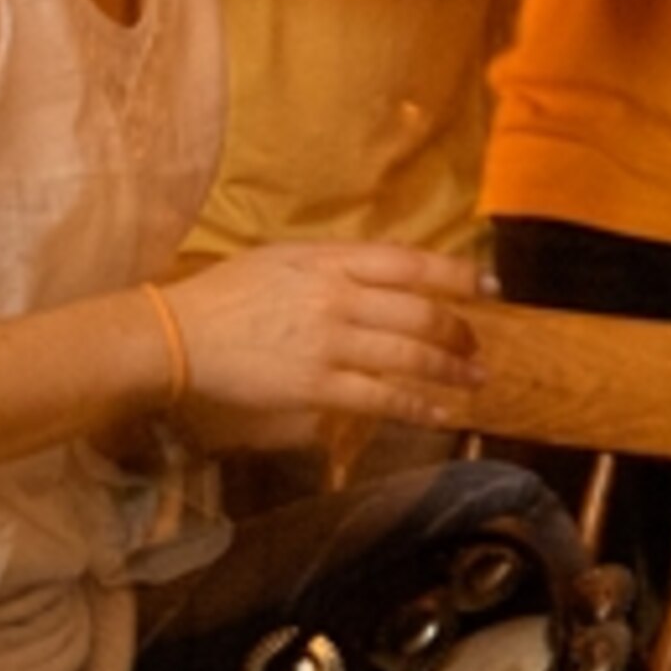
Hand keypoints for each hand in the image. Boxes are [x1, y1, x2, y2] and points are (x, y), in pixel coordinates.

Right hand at [162, 243, 489, 437]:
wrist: (180, 335)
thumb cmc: (228, 293)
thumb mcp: (283, 257)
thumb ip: (335, 263)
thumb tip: (385, 273)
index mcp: (330, 261)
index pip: (410, 263)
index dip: (457, 274)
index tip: (490, 285)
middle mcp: (338, 298)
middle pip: (420, 313)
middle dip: (459, 331)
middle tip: (477, 344)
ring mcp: (330, 345)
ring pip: (410, 357)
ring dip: (451, 370)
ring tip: (475, 379)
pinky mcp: (318, 387)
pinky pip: (382, 399)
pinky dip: (418, 407)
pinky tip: (440, 413)